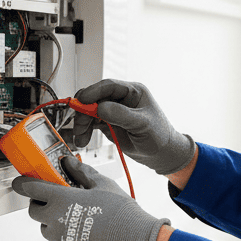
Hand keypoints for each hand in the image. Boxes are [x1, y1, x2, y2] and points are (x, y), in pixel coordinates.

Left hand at [12, 157, 168, 240]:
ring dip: (55, 224)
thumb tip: (68, 163)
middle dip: (42, 205)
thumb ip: (81, 173)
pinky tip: (85, 238)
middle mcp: (54, 221)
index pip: (31, 189)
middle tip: (58, 202)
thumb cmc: (121, 213)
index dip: (24, 184)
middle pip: (34, 211)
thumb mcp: (103, 185)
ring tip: (78, 222)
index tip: (21, 183)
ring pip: (47, 231)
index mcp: (61, 199)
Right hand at [71, 79, 195, 175]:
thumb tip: (100, 108)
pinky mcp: (107, 123)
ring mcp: (113, 110)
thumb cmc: (159, 136)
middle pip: (95, 98)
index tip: (82, 100)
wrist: (161, 154)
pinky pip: (91, 123)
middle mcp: (121, 98)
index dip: (93, 92)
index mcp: (133, 91)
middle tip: (79, 126)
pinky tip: (82, 139)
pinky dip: (84, 130)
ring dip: (82, 123)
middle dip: (84, 111)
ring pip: (90, 111)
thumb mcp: (143, 124)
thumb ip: (122, 115)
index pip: (109, 86)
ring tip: (81, 139)